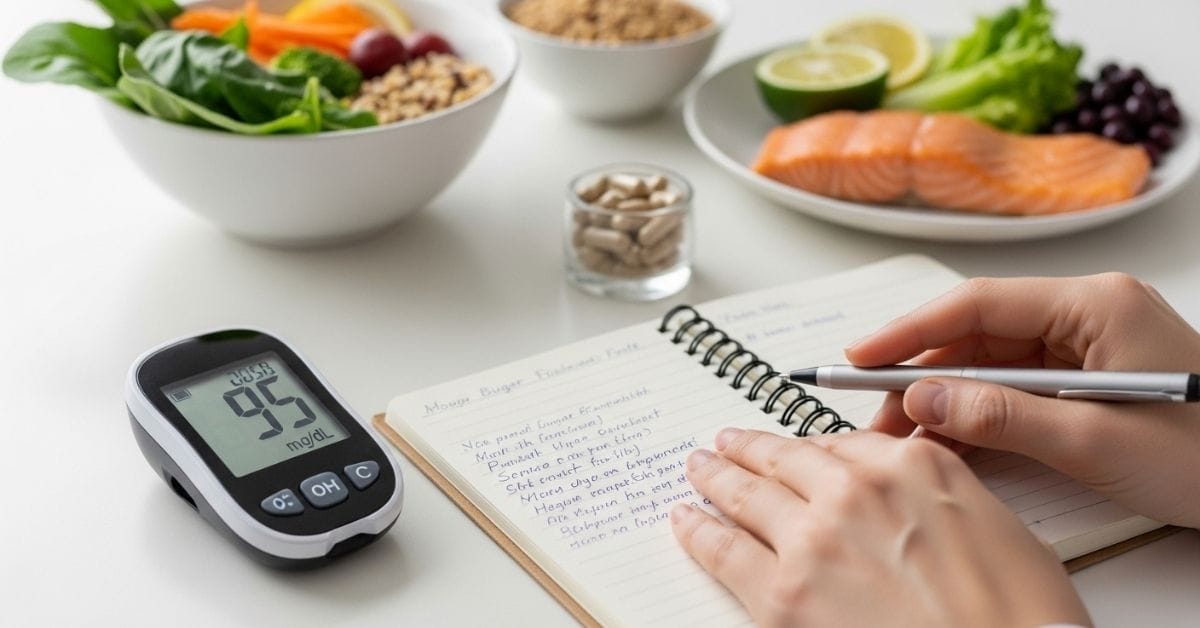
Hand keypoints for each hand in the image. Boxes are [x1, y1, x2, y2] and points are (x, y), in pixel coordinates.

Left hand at [670, 429, 1088, 626]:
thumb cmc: (1023, 619)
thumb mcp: (1001, 531)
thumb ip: (941, 495)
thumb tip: (909, 500)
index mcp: (913, 464)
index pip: (842, 443)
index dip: (810, 448)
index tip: (792, 446)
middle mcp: (856, 489)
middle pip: (785, 459)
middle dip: (750, 449)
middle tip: (726, 443)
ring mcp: (814, 539)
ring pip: (747, 495)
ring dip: (716, 477)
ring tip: (698, 468)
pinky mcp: (782, 594)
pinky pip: (724, 551)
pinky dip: (698, 531)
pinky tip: (685, 520)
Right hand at [849, 273, 1199, 526]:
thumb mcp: (1096, 440)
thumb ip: (1002, 416)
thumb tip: (923, 399)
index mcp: (1095, 304)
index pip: (979, 303)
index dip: (910, 330)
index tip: (860, 358)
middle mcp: (1087, 314)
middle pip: (978, 332)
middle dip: (920, 373)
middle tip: (874, 413)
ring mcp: (1087, 346)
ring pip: (990, 362)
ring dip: (944, 398)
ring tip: (900, 435)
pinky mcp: (1087, 379)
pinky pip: (1014, 387)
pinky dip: (977, 414)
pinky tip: (944, 440)